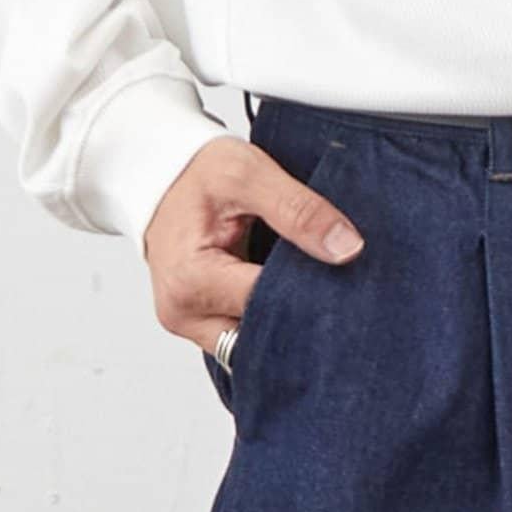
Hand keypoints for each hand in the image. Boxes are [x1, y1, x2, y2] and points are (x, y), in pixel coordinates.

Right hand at [141, 134, 364, 358]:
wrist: (163, 176)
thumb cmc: (197, 172)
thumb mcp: (248, 173)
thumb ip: (298, 210)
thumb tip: (347, 248)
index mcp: (190, 280)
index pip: (269, 304)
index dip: (313, 288)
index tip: (347, 268)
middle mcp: (184, 313)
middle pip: (262, 330)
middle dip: (303, 308)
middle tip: (340, 277)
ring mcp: (191, 323)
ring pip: (255, 339)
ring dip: (287, 313)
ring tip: (313, 276)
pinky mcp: (202, 322)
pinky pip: (246, 330)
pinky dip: (271, 311)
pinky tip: (291, 285)